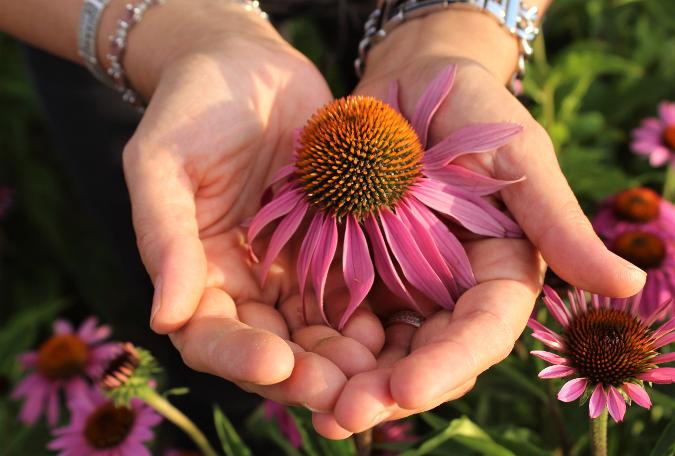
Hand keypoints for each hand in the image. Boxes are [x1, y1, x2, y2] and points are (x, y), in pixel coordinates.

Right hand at [121, 0, 384, 413]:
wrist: (247, 65)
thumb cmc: (193, 105)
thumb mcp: (162, 161)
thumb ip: (164, 236)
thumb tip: (165, 317)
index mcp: (196, 272)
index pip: (209, 335)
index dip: (239, 356)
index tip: (276, 364)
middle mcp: (245, 283)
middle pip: (271, 347)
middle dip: (305, 374)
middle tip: (344, 393)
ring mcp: (292, 269)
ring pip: (318, 332)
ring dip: (346, 359)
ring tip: (378, 374)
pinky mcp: (335, 247)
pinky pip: (352, 292)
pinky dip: (371, 317)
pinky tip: (395, 330)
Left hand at [309, 9, 646, 435]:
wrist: (412, 80)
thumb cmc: (473, 107)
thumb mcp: (517, 153)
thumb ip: (555, 219)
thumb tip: (627, 284)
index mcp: (498, 271)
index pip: (482, 330)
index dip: (449, 362)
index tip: (407, 389)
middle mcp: (451, 290)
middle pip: (427, 355)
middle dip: (390, 389)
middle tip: (345, 416)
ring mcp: (403, 285)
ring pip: (381, 349)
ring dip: (350, 381)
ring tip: (316, 407)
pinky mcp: (359, 272)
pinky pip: (340, 317)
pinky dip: (322, 342)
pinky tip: (292, 361)